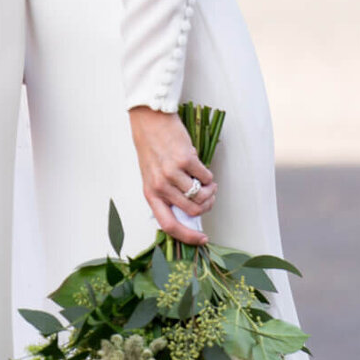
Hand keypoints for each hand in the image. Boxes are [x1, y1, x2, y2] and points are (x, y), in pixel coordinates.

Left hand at [128, 106, 215, 246]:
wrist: (149, 119)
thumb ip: (166, 194)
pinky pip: (206, 177)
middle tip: (209, 196)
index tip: (202, 239)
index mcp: (150, 193)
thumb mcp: (152, 175)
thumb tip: (191, 213)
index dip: (188, 237)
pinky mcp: (185, 160)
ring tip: (207, 182)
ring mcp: (172, 173)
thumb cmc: (151, 147)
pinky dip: (208, 176)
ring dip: (210, 191)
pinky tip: (201, 167)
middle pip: (193, 212)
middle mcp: (160, 186)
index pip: (169, 225)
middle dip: (207, 206)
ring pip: (202, 196)